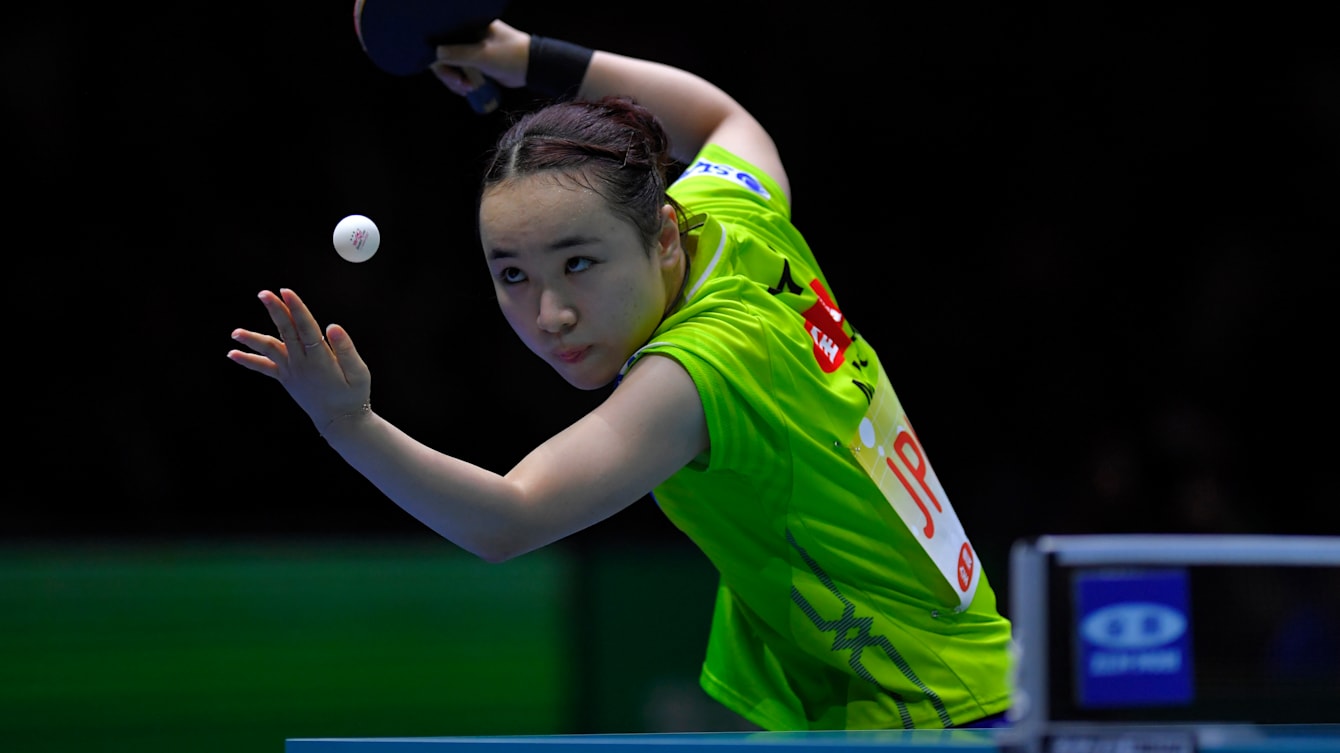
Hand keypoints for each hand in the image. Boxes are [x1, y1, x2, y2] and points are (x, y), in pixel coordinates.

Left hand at [227, 288, 371, 434]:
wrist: (340, 422)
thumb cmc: (354, 395)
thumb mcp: (359, 374)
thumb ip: (347, 350)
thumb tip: (332, 326)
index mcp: (321, 359)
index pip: (307, 328)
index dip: (296, 309)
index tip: (286, 292)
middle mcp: (302, 364)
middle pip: (286, 332)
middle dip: (276, 311)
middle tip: (264, 294)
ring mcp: (291, 371)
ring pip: (270, 349)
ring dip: (252, 339)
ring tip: (235, 333)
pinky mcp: (286, 378)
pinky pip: (264, 368)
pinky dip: (248, 361)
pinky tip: (231, 354)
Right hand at [431, 20, 529, 96]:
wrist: (532, 68)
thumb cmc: (509, 56)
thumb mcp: (481, 55)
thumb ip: (457, 54)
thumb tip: (435, 54)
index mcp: (469, 26)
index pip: (443, 39)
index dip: (439, 56)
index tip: (446, 72)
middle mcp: (468, 36)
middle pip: (444, 55)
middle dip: (449, 73)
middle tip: (459, 86)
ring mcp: (471, 50)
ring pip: (452, 66)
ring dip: (455, 81)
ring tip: (467, 90)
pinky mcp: (477, 63)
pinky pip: (461, 73)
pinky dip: (462, 83)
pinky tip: (469, 90)